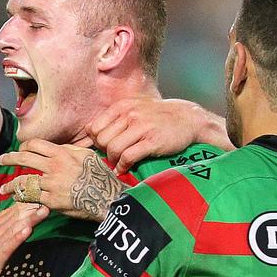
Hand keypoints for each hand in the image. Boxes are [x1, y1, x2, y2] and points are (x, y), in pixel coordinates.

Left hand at [0, 139, 127, 221]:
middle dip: (10, 158)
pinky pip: (31, 198)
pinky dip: (22, 197)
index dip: (25, 146)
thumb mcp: (87, 156)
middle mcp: (54, 167)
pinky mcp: (51, 201)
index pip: (35, 145)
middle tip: (2, 160)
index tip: (20, 149)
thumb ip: (69, 150)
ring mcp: (51, 185)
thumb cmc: (100, 176)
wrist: (107, 198)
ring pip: (24, 181)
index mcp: (61, 154)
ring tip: (4, 188)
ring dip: (11, 184)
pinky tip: (17, 198)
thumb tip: (56, 148)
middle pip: (24, 159)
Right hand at [0, 203, 48, 276]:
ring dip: (29, 219)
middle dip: (31, 208)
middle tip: (46, 198)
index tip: (39, 194)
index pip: (11, 212)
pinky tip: (27, 231)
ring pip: (14, 229)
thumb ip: (1, 231)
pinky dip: (17, 238)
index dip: (25, 203)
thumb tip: (16, 221)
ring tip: (42, 211)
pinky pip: (7, 247)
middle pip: (15, 218)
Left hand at [88, 98, 232, 172]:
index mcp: (122, 107)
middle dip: (104, 151)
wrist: (187, 118)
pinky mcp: (152, 141)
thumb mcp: (134, 110)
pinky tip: (125, 169)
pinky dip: (123, 167)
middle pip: (102, 140)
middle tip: (112, 156)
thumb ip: (113, 119)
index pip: (94, 128)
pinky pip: (128, 157)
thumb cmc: (157, 117)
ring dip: (113, 160)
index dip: (96, 141)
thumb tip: (89, 135)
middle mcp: (130, 115)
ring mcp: (141, 127)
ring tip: (118, 163)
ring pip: (113, 148)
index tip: (104, 147)